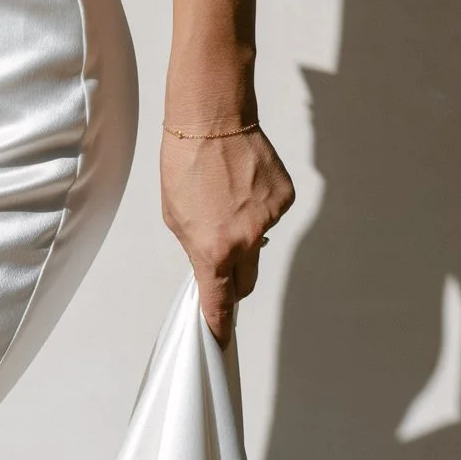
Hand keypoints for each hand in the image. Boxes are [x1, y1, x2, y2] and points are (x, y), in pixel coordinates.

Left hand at [160, 125, 295, 342]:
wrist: (212, 120)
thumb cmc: (185, 164)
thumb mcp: (175, 218)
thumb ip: (196, 251)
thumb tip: (212, 269)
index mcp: (213, 250)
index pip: (220, 302)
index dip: (220, 325)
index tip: (220, 339)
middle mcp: (246, 241)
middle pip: (247, 282)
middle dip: (234, 279)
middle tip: (221, 256)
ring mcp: (269, 219)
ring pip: (260, 245)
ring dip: (245, 234)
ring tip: (226, 199)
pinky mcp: (285, 199)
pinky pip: (272, 217)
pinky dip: (259, 208)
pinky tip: (243, 184)